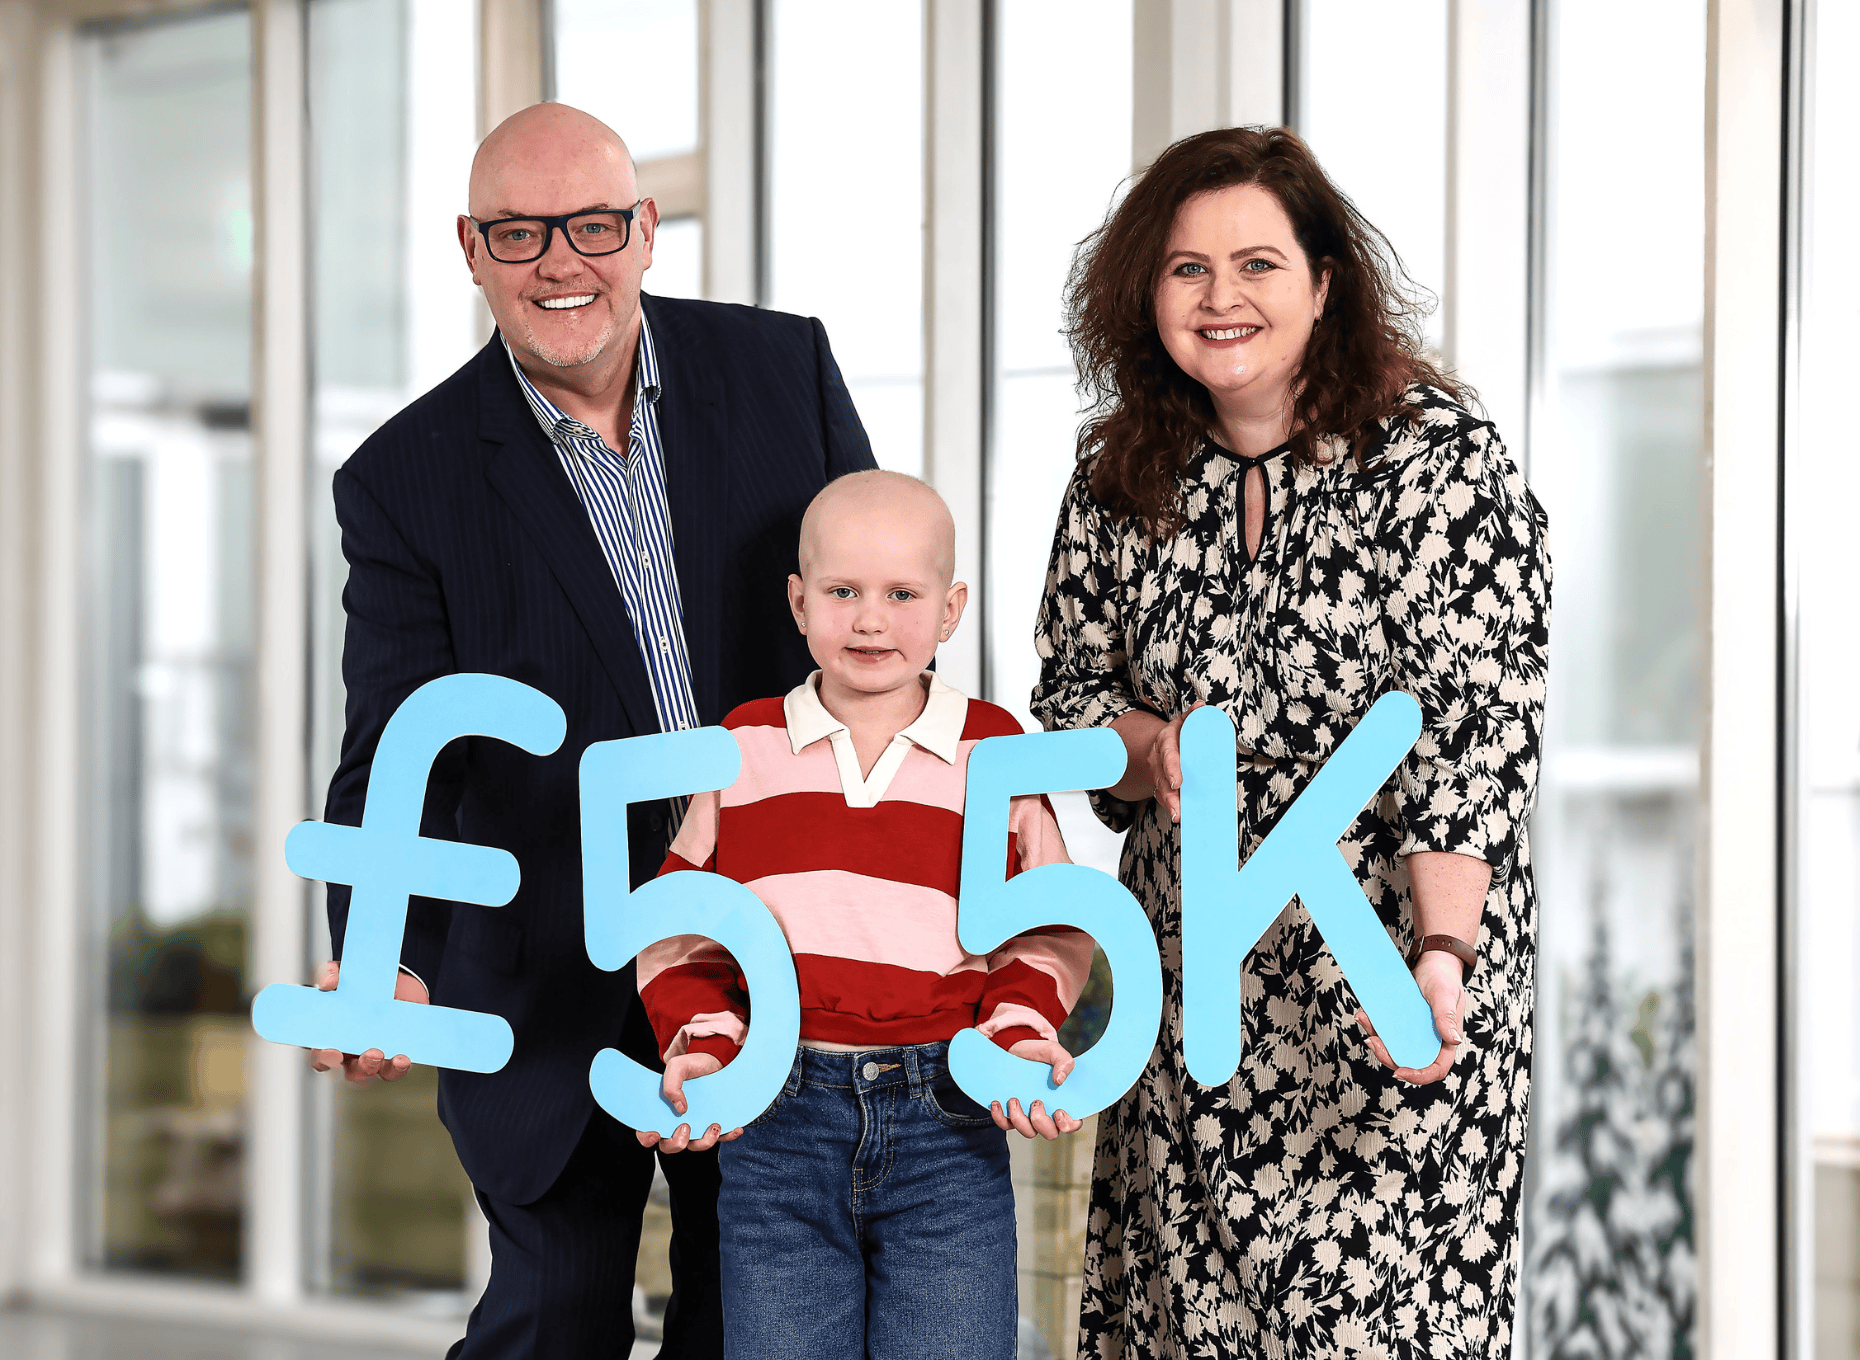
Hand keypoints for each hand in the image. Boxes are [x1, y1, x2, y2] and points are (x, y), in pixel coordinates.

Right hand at [307, 960, 426, 1082]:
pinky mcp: (396, 1052)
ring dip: (384, 1069)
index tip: (333, 1053)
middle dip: (362, 1068)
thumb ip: (332, 974)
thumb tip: (328, 983)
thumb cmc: (361, 984)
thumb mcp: (344, 973)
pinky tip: (405, 1058)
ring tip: (396, 1058)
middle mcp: (352, 1052)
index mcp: (334, 1037)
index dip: (324, 1058)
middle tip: (373, 1054)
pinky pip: (396, 1068)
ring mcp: (375, 1055)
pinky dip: (400, 1066)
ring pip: (376, 1072)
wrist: (395, 980)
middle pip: (352, 1071)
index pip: (321, 1056)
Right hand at [635, 1052, 744, 1152]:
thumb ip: (671, 1084)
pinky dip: (728, 1136)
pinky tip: (735, 1128)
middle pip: (670, 1145)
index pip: (647, 1131)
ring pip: (695, 1146)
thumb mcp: (678, 1067)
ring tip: (714, 1126)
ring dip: (704, 1143)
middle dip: (676, 1143)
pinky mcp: (715, 1126)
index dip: (646, 1137)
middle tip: (685, 1127)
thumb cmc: (694, 1065)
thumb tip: (680, 1108)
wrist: (718, 1060)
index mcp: (663, 1110)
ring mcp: (697, 1125)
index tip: (656, 1134)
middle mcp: (678, 1122)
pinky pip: (721, 1138)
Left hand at [990, 1039, 1083, 1138]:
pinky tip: (998, 1102)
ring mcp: (1028, 1115)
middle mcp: (1047, 1112)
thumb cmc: (1036, 1053)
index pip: (1072, 1123)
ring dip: (1020, 1119)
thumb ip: (1063, 1061)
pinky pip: (1006, 1125)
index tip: (1058, 1112)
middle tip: (1036, 1102)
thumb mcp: (1053, 1051)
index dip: (1068, 1124)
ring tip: (1014, 1099)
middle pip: (1050, 1133)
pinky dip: (1000, 1117)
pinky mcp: (1011, 1113)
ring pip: (1028, 1132)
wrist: (1014, 1048)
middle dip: (1041, 1122)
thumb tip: (1060, 1079)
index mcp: (1062, 1101)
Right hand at [1147, 704, 1203, 823]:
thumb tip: (1202, 707)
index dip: (1172, 769)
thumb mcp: (1183, 721)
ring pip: (1161, 791)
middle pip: (1162, 780)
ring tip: (1178, 817)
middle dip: (1170, 796)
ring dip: (1170, 805)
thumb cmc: (1176, 734)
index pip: (1168, 756)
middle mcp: (1157, 760)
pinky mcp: (1161, 785)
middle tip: (1178, 810)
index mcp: (1164, 742)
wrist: (1157, 743)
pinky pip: (1164, 797)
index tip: (1178, 783)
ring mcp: (1157, 774)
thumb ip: (1192, 715)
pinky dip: (1171, 807)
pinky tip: (1180, 817)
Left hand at [1357, 951, 1464, 1084]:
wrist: (1433, 962)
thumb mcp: (1446, 995)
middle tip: (1372, 1042)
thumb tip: (1453, 1040)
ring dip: (1377, 1038)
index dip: (1420, 1076)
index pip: (1436, 1068)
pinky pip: (1387, 1028)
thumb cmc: (1444, 978)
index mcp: (1445, 1040)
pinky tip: (1366, 1014)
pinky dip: (1374, 1024)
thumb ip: (1447, 1017)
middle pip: (1409, 1060)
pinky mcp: (1402, 1021)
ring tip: (1364, 1021)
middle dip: (1388, 1056)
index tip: (1400, 1072)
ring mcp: (1414, 1031)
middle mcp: (1429, 1039)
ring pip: (1394, 1045)